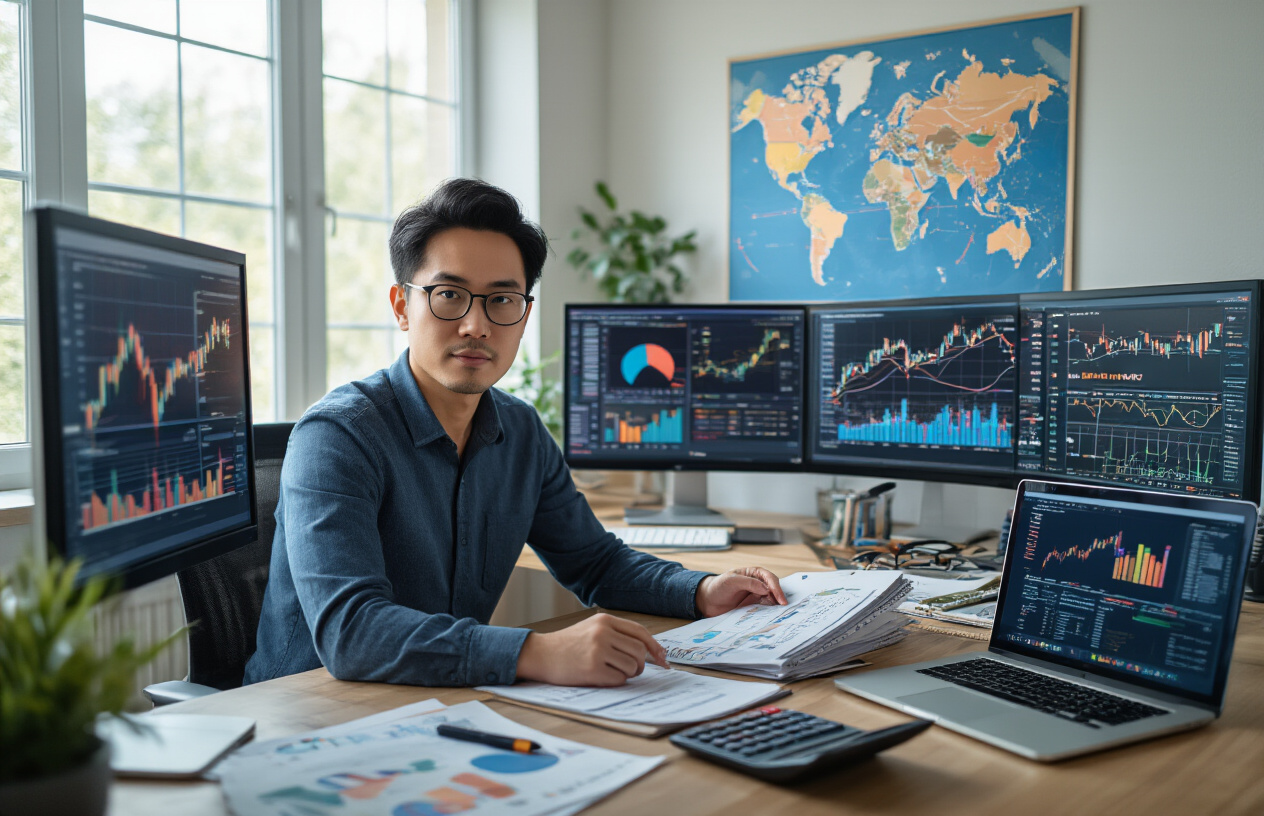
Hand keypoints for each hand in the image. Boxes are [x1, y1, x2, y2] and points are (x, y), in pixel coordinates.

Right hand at [515, 612, 669, 686]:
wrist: (541, 654)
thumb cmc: (568, 644)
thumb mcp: (592, 628)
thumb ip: (616, 634)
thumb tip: (648, 650)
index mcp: (605, 620)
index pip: (640, 632)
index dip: (655, 647)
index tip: (662, 659)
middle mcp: (603, 633)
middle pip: (640, 651)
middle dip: (640, 664)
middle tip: (631, 669)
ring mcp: (598, 651)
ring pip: (632, 667)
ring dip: (628, 674)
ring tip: (612, 672)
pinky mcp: (592, 669)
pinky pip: (619, 680)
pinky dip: (616, 682)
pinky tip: (602, 677)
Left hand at [695, 567, 786, 617]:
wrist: (708, 601)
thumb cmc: (718, 587)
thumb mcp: (730, 581)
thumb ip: (748, 582)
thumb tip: (766, 588)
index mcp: (753, 573)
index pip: (769, 578)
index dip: (776, 588)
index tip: (780, 599)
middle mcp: (757, 583)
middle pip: (773, 589)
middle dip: (779, 597)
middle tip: (784, 608)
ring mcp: (756, 595)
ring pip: (771, 599)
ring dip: (776, 605)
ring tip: (781, 614)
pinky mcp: (753, 606)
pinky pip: (765, 608)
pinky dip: (769, 612)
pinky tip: (772, 617)